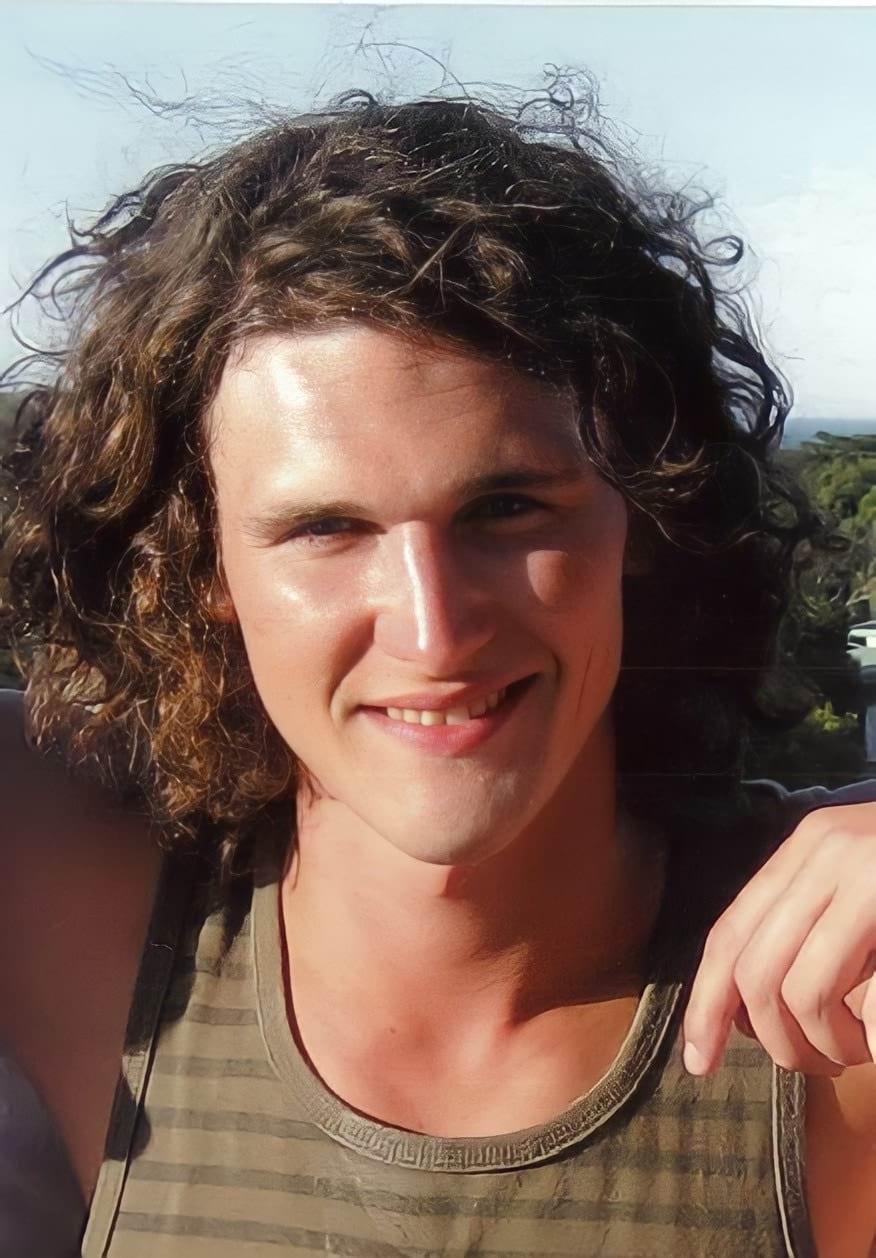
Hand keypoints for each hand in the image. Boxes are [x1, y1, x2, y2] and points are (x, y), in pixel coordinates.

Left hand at [682, 801, 875, 1075]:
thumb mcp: (860, 890)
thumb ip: (808, 928)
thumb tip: (740, 1011)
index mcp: (807, 848)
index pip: (729, 933)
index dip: (706, 1004)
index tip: (700, 1063)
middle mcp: (828, 851)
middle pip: (756, 971)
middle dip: (779, 1041)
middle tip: (820, 1064)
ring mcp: (869, 873)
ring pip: (802, 993)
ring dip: (828, 1044)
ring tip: (862, 1049)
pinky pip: (866, 1002)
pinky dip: (871, 1036)